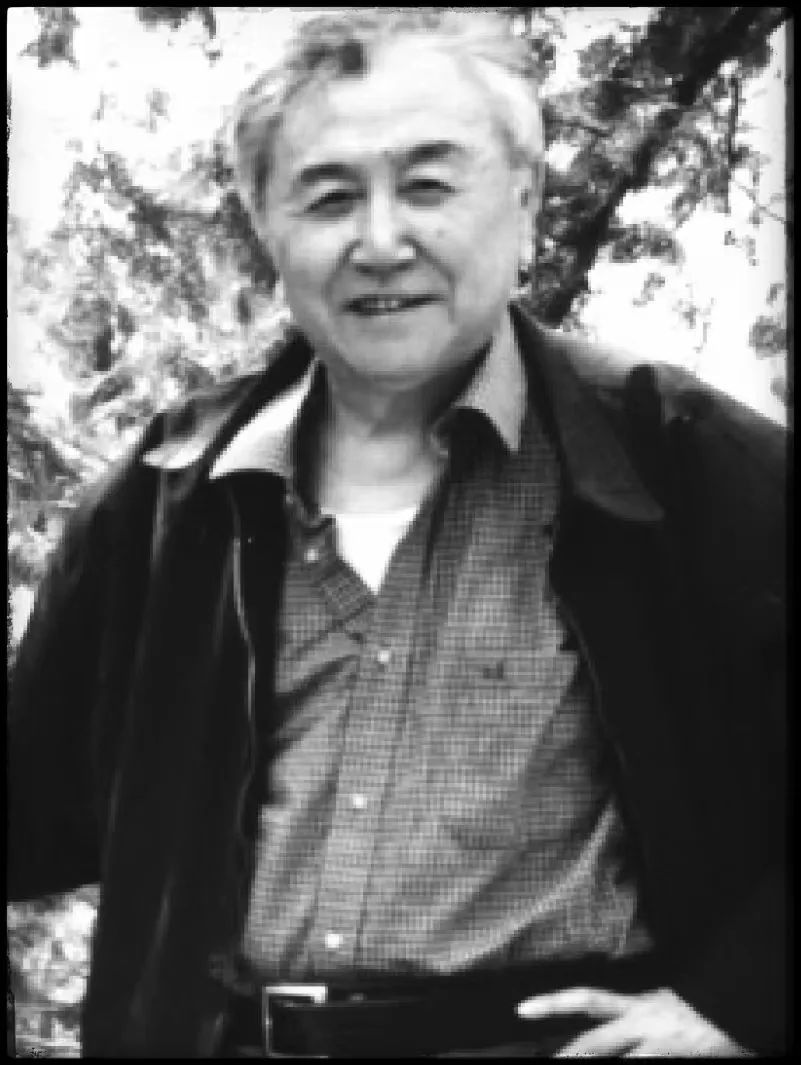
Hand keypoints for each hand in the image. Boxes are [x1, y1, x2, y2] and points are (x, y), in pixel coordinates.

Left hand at [516, 986, 752, 1056]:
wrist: (736, 1002)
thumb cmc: (702, 1008)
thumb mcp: (662, 1007)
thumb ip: (633, 1018)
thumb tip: (605, 1023)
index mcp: (636, 1005)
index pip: (586, 1000)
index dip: (552, 1003)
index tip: (522, 1009)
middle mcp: (642, 1019)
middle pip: (594, 1040)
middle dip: (568, 1056)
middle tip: (546, 1063)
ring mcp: (657, 1040)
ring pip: (614, 1057)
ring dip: (592, 1062)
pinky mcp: (673, 1054)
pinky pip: (643, 1064)